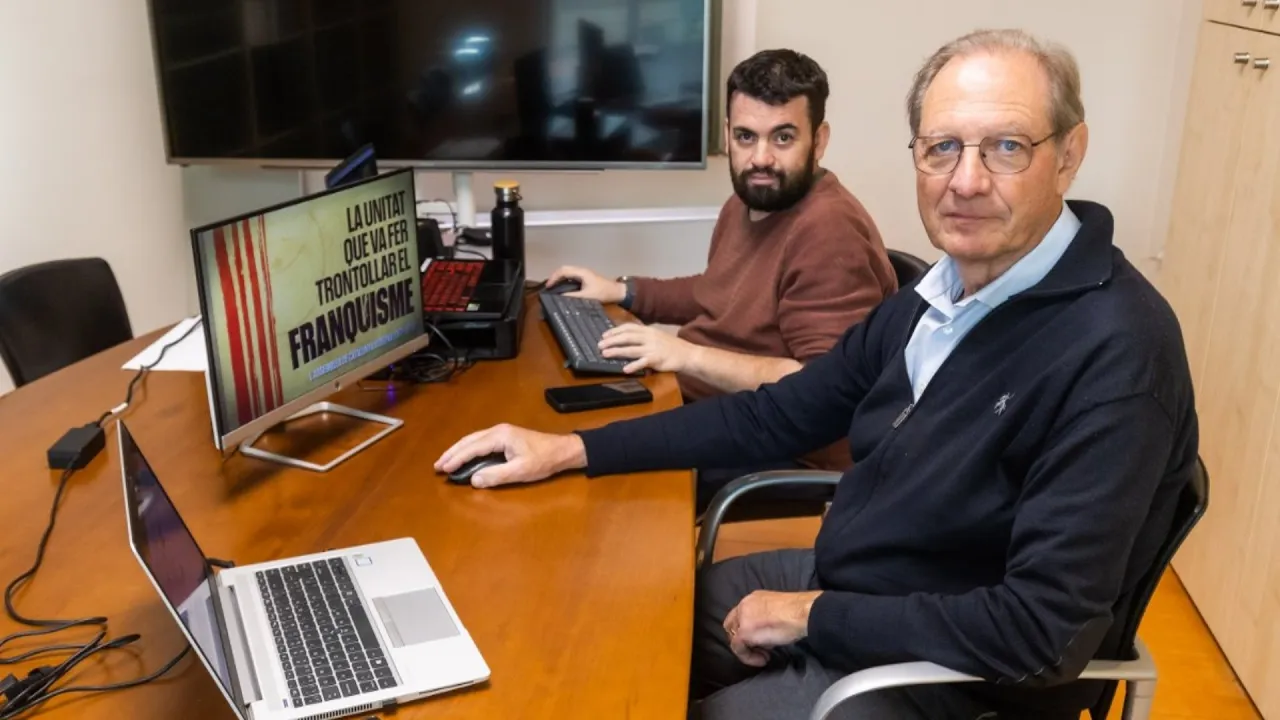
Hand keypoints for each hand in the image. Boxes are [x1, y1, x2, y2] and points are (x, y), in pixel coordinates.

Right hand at [433, 424, 586, 487]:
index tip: (443, 469)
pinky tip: (464, 456)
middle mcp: (498, 430)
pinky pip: (480, 441)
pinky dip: (468, 449)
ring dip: (458, 450)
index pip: (472, 448)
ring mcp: (501, 432)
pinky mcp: (505, 437)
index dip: (456, 459)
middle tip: (437, 466)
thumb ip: (496, 475)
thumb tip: (473, 480)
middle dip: (452, 453)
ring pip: (473, 439)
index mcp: (500, 436)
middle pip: (469, 441)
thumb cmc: (543, 460)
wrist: (562, 450)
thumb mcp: (520, 471)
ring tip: (445, 461)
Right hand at [546, 265, 625, 303]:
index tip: (548, 286)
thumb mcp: (587, 296)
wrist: (617, 292)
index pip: (563, 271)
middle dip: (555, 276)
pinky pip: (572, 275)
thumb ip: (572, 296)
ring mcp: (584, 273)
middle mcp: (582, 270)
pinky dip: (565, 279)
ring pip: (568, 271)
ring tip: (553, 286)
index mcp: (581, 272)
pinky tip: (563, 287)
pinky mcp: (586, 277)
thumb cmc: (603, 293)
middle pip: (564, 269)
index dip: (554, 278)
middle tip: (549, 286)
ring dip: (560, 277)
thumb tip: (559, 297)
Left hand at [598, 323, 696, 373]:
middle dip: (612, 340)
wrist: (687, 354)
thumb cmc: (671, 346)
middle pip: (627, 337)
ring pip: (631, 349)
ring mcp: (652, 348)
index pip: (628, 327)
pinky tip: (625, 369)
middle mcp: (649, 337)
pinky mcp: (657, 359)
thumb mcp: (657, 336)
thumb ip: (643, 336)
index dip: (615, 331)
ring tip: (605, 354)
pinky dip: (633, 366)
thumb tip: (627, 338)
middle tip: (599, 344)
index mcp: (648, 330)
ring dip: (617, 351)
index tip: (604, 335)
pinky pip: (643, 362)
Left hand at [722, 591, 821, 666]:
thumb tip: (765, 636)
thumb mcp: (777, 611)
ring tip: (765, 655)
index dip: (745, 629)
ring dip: (747, 649)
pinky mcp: (744, 632)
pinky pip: (738, 648)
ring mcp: (742, 619)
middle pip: (732, 626)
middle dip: (743, 640)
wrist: (803, 613)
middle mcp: (744, 605)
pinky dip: (748, 657)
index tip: (760, 640)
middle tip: (760, 649)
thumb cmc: (798, 612)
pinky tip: (763, 659)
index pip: (739, 615)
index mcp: (752, 599)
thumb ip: (765, 619)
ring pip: (734, 637)